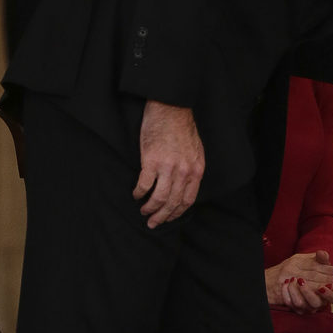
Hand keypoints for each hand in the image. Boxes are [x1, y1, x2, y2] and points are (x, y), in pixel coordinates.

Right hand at [133, 101, 205, 227]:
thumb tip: (184, 186)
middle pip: (172, 203)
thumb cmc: (181, 128)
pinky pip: (144, 185)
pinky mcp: (151, 161)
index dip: (177, 213)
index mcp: (196, 170)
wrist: (171, 109)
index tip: (168, 218)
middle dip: (162, 216)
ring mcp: (168, 167)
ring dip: (149, 208)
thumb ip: (191, 170)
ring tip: (143, 211)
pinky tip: (136, 194)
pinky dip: (139, 193)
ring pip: (158, 198)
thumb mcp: (195, 152)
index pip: (187, 200)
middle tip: (153, 223)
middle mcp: (184, 172)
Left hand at [264, 250, 332, 312]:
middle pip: (317, 303)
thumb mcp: (316, 261)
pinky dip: (286, 293)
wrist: (290, 274)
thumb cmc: (308, 269)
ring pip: (301, 304)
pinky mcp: (294, 306)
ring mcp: (306, 305)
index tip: (323, 287)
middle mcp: (318, 301)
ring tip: (293, 279)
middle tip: (302, 281)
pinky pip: (289, 303)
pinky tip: (286, 283)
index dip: (328, 293)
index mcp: (328, 292)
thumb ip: (321, 258)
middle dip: (309, 292)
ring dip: (297, 292)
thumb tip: (322, 254)